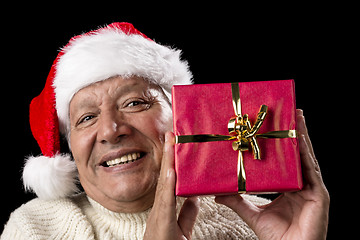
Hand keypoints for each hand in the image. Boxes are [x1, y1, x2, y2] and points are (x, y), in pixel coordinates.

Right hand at [144, 132, 199, 239]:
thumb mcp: (181, 229)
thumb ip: (187, 213)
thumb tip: (195, 197)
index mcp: (165, 209)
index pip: (170, 180)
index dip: (172, 161)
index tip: (175, 143)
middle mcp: (160, 209)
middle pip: (166, 177)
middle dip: (168, 155)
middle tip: (172, 133)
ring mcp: (159, 215)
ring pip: (165, 184)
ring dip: (168, 163)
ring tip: (171, 143)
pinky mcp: (162, 224)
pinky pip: (166, 202)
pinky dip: (168, 185)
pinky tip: (171, 171)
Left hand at [215, 109, 329, 239]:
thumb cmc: (275, 236)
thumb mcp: (251, 212)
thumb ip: (236, 200)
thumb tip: (217, 192)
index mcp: (288, 186)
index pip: (285, 160)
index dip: (282, 143)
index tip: (274, 126)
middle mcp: (301, 184)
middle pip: (297, 154)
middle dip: (294, 133)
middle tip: (290, 112)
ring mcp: (312, 188)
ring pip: (306, 157)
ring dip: (302, 136)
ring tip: (297, 117)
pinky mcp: (319, 194)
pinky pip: (311, 170)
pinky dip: (306, 154)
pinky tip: (301, 139)